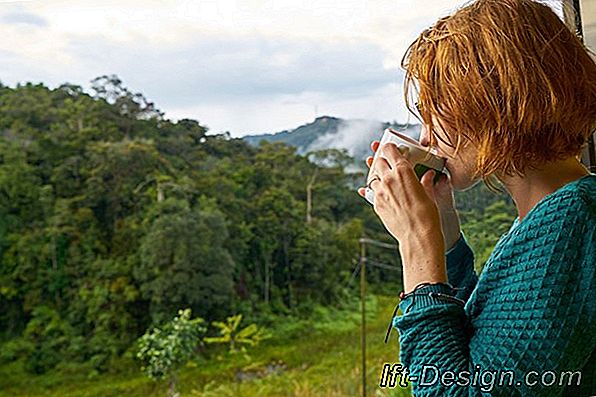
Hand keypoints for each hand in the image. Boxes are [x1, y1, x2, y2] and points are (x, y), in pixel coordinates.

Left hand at [357, 141, 446, 291]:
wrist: (417, 235)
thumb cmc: (428, 214)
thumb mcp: (429, 194)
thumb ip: (426, 182)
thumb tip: (429, 175)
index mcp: (403, 171)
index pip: (390, 150)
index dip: (389, 148)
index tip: (390, 148)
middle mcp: (388, 178)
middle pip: (378, 161)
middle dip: (382, 160)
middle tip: (387, 163)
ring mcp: (379, 191)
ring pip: (373, 176)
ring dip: (377, 175)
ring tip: (384, 178)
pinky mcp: (375, 204)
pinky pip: (371, 192)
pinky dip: (375, 190)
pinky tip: (381, 192)